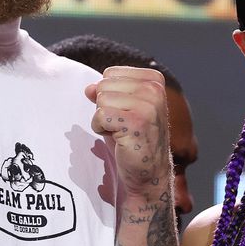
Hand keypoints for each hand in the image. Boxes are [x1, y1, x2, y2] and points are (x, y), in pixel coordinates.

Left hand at [84, 67, 170, 195]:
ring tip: (121, 132)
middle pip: (104, 85)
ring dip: (104, 119)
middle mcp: (154, 90)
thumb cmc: (135, 139)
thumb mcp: (123, 109)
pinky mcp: (136, 123)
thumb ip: (107, 92)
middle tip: (123, 125)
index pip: (111, 73)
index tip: (126, 113)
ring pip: (101, 99)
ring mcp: (147, 106)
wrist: (149, 172)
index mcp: (155, 80)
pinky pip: (100, 115)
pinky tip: (118, 139)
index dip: (111, 95)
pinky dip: (101, 129)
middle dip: (106, 106)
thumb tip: (89, 87)